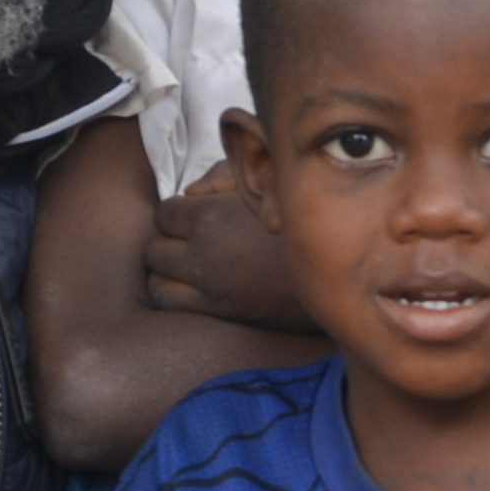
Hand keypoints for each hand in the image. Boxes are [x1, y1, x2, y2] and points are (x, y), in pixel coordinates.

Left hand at [140, 172, 309, 330]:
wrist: (334, 269)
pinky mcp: (220, 313)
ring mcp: (209, 288)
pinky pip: (172, 306)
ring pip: (157, 283)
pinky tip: (190, 289)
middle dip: (167, 243)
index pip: (163, 214)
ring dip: (166, 273)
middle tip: (187, 242)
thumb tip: (190, 192)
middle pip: (155, 249)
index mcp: (210, 216)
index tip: (191, 216)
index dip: (175, 214)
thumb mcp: (264, 181)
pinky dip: (174, 296)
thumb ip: (221, 177)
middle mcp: (203, 255)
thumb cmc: (299, 219)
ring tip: (185, 268)